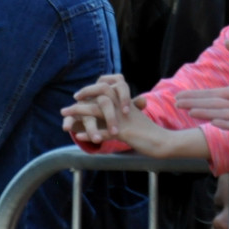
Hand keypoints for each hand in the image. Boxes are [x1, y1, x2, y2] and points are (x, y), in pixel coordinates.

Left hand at [61, 74, 208, 158]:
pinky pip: (103, 132)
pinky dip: (90, 133)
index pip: (105, 87)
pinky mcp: (124, 133)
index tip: (78, 95)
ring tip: (65, 122)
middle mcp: (122, 108)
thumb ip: (121, 111)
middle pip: (99, 95)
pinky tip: (79, 136)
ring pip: (98, 112)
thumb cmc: (148, 131)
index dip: (89, 89)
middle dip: (80, 100)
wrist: (163, 141)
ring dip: (79, 115)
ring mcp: (122, 119)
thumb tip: (108, 111)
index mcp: (123, 102)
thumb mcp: (133, 117)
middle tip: (65, 108)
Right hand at [174, 39, 228, 128]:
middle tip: (177, 104)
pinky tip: (216, 122)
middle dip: (195, 104)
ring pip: (223, 114)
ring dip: (207, 114)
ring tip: (191, 112)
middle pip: (213, 104)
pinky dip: (228, 123)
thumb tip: (226, 41)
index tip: (180, 96)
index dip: (197, 95)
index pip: (213, 94)